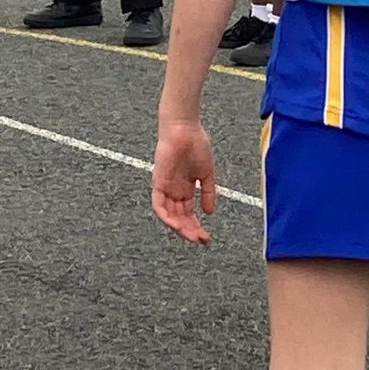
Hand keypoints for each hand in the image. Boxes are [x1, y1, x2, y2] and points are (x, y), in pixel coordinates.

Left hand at [152, 120, 215, 245]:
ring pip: (169, 215)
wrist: (185, 129)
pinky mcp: (158, 183)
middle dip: (190, 231)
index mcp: (185, 189)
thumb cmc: (196, 144)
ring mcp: (165, 188)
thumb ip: (208, 193)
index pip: (188, 214)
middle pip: (179, 218)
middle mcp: (174, 191)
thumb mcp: (206, 173)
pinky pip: (159, 205)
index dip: (197, 227)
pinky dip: (166, 217)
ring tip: (192, 235)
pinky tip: (176, 224)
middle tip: (201, 240)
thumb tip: (210, 213)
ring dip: (180, 227)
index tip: (206, 237)